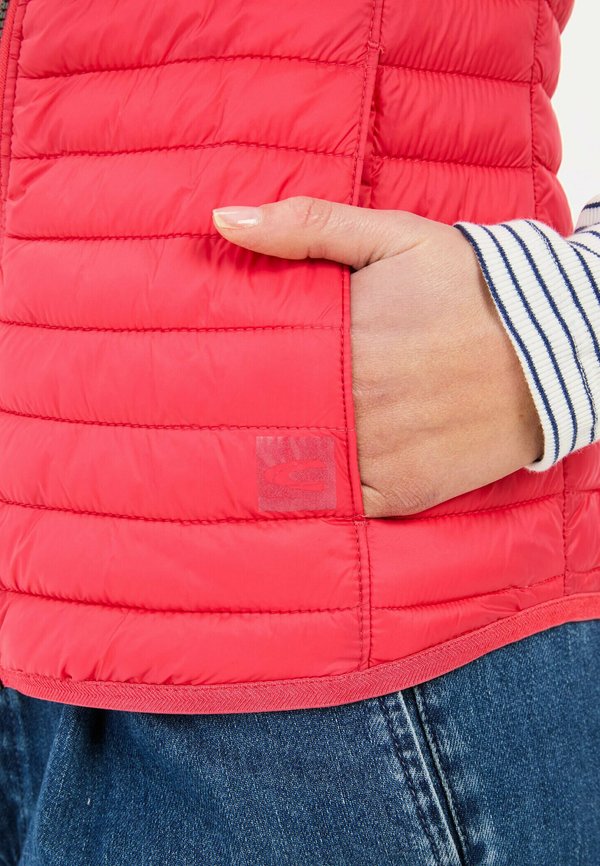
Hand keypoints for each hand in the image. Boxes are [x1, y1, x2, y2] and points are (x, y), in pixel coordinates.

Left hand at [212, 197, 543, 516]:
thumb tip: (224, 221)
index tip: (208, 371)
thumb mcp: (392, 238)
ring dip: (277, 455)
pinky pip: (340, 500)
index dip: (227, 373)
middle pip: (272, 421)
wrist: (553, 347)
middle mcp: (357, 409)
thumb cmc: (468, 287)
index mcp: (344, 346)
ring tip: (255, 440)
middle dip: (247, 413)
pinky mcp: (402, 492)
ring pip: (299, 466)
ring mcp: (379, 458)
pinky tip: (310, 467)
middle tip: (211, 411)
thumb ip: (307, 226)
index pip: (255, 370)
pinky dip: (320, 490)